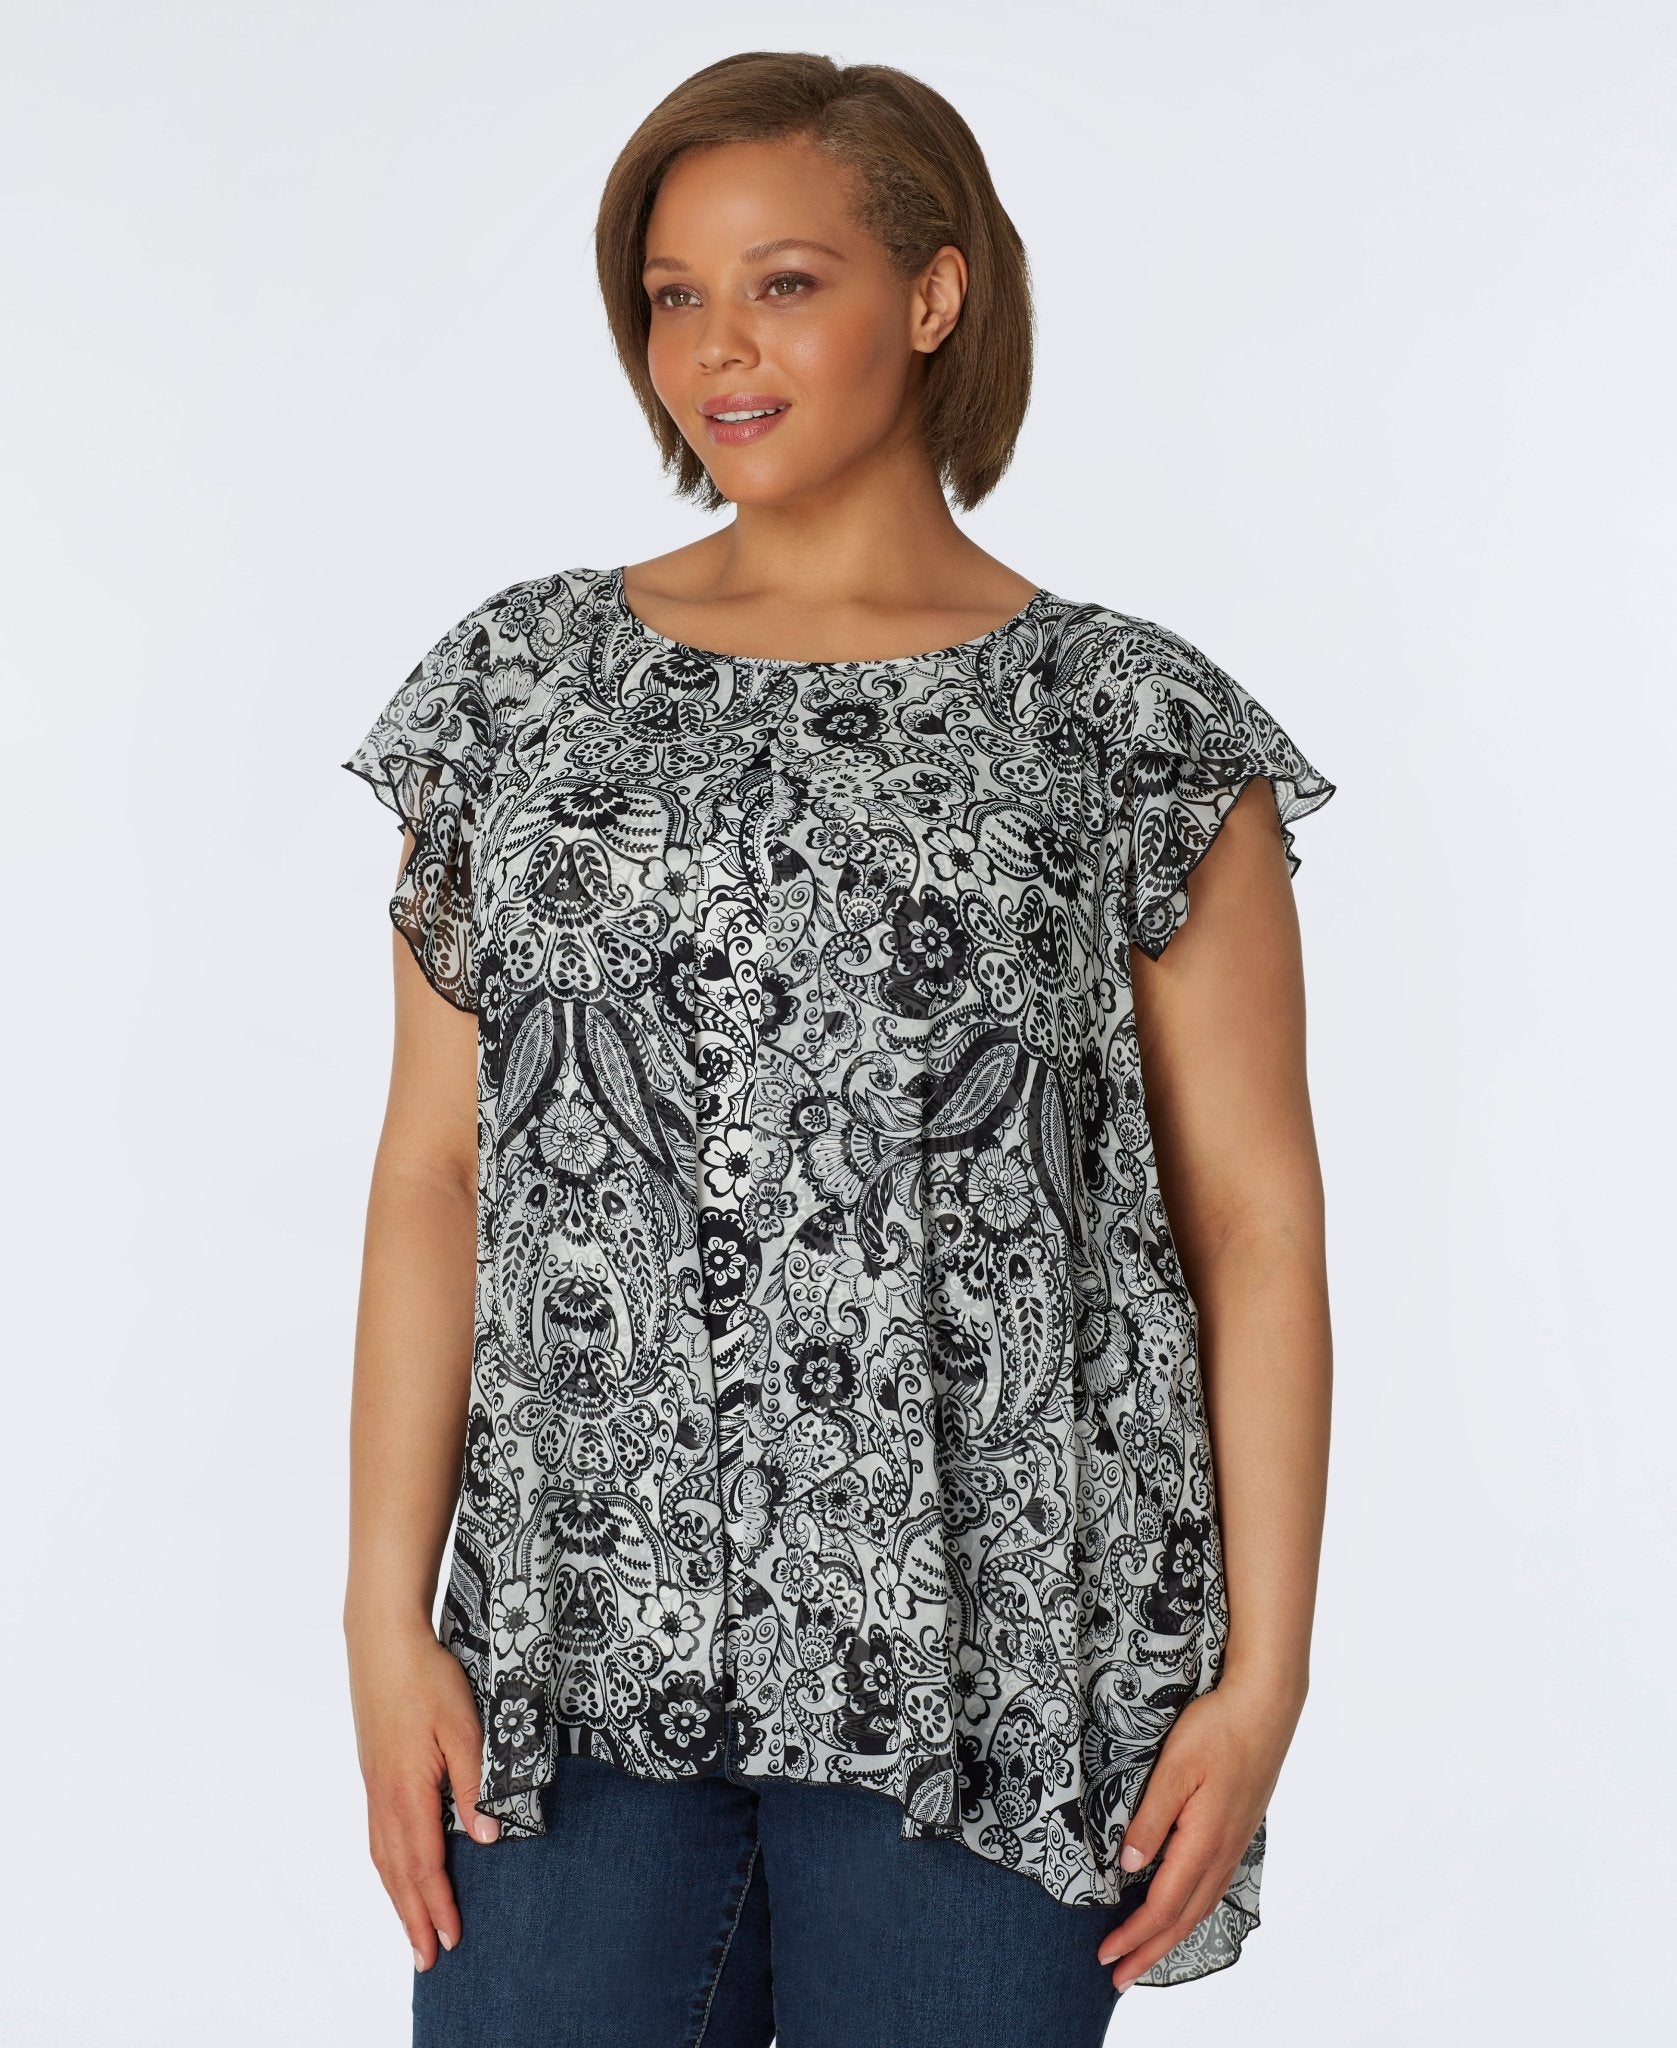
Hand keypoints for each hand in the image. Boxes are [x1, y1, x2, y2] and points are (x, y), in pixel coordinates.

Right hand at [344, 1616, 501, 1971]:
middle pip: (398, 1873)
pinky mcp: (374, 1772)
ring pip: (383, 1857)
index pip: (424, 1865)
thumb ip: (476, 1784)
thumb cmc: (426, 1678)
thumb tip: (488, 1839)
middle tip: (426, 1961)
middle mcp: (384, 1797)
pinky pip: (378, 1835)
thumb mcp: (463, 1727)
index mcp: (406, 1792)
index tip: (451, 1940)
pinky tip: (397, 1870)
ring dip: (398, 1897)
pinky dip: (388, 1866)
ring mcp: (374, 1786)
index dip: (438, 1906)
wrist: (382, 1642)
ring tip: (410, 1928)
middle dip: (413, 1918)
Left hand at [1097, 1673, 1301, 1990]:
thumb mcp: (1174, 1768)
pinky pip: (1212, 1887)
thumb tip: (1127, 1865)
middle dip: (1149, 1951)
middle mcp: (1222, 1852)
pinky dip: (1190, 1911)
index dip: (1133, 1935)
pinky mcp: (1237, 1831)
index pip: (1162, 1905)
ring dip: (1170, 1936)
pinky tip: (1181, 1910)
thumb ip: (1150, 1818)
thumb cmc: (1217, 1729)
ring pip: (1200, 1906)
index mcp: (1203, 1841)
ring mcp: (1234, 1843)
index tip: (1105, 1956)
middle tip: (1119, 1978)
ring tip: (1145, 1955)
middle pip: (1183, 1918)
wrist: (1265, 1707)